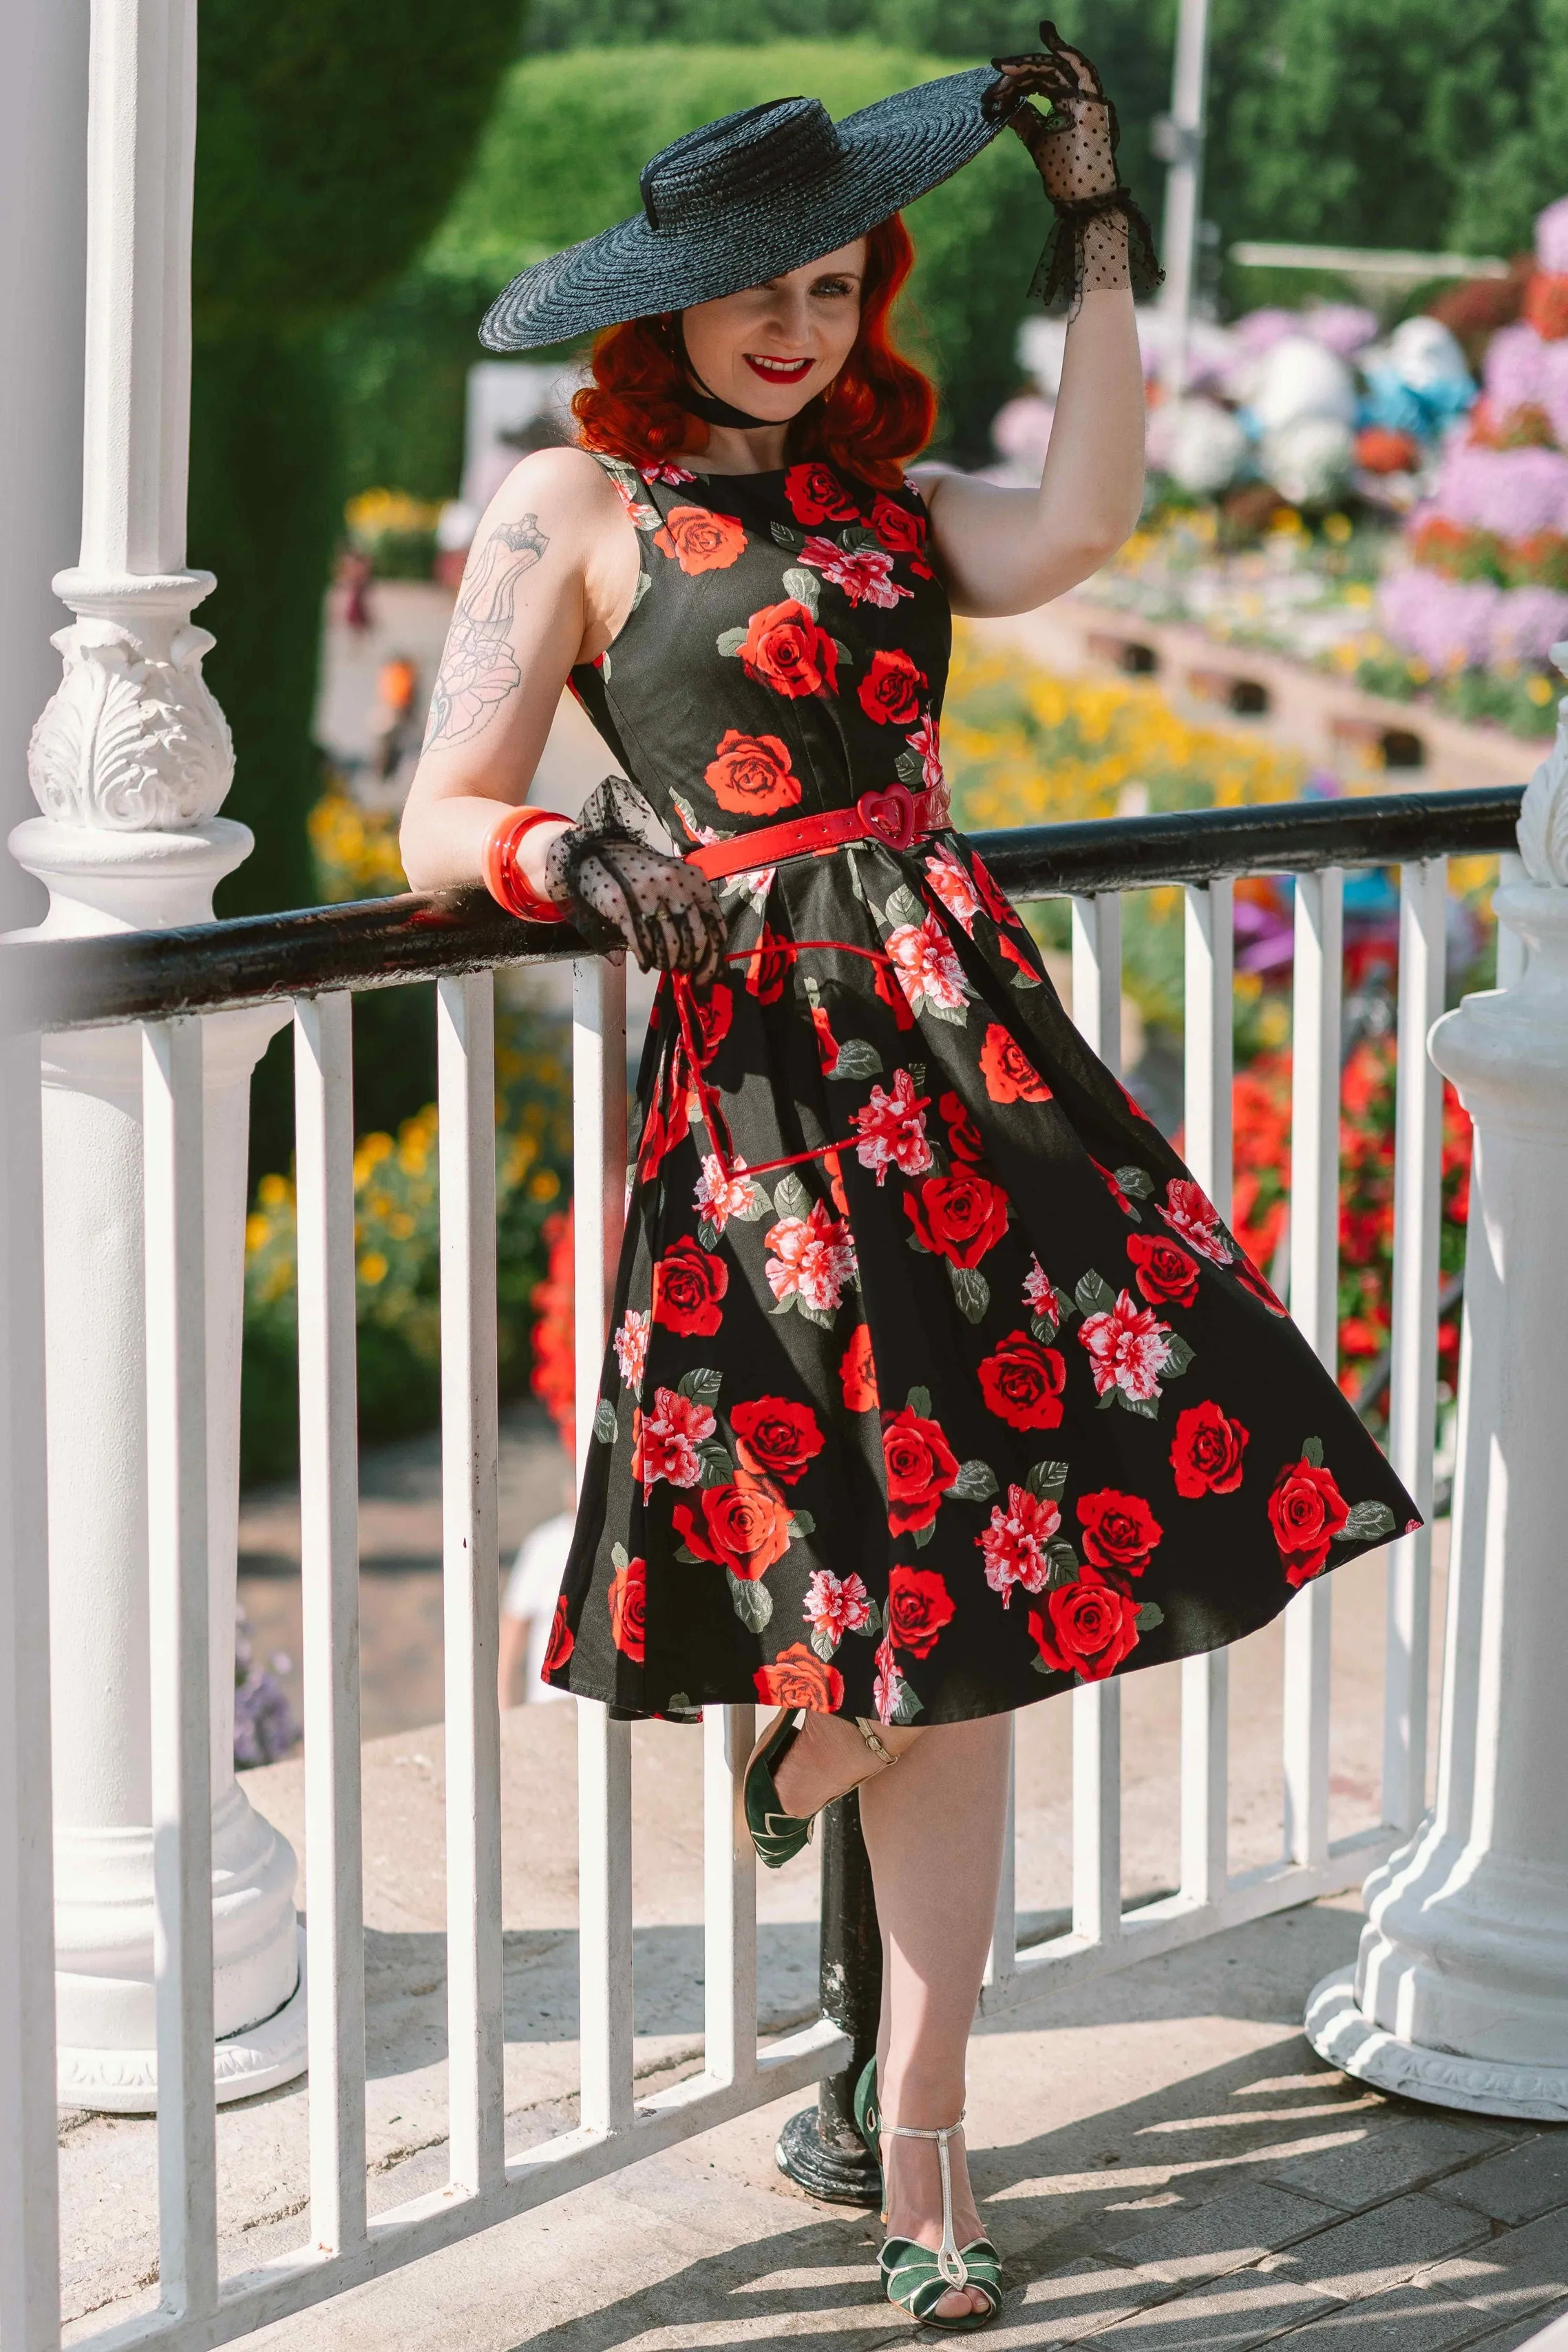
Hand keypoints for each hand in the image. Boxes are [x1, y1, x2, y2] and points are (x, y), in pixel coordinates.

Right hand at [547, 829, 728, 983]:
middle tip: (682, 971)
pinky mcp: (623, 906)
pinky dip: (646, 959)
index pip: (714, 925)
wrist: (600, 853)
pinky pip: (643, 944)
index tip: (705, 974)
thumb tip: (707, 955)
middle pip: (695, 939)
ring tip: (662, 965)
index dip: (713, 957)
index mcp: (693, 881)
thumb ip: (693, 908)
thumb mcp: (674, 881)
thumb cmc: (642, 873)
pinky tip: (645, 963)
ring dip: (667, 963)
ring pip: (670, 945)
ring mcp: (649, 896)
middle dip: (690, 963)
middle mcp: (675, 886)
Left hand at [991, 21, 1121, 205]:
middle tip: (994, 74)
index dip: (1016, 80)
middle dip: (1017, 72)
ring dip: (1030, 64)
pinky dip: (1065, 55)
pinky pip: (1083, 71)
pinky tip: (1040, 49)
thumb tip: (1004, 104)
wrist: (1080, 201)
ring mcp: (1089, 99)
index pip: (1040, 80)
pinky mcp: (1095, 105)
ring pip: (1058, 67)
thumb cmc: (1063, 176)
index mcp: (1067, 104)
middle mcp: (1079, 97)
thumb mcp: (1037, 141)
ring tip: (1004, 66)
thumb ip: (1024, 119)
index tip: (991, 91)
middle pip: (1046, 71)